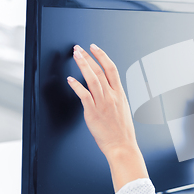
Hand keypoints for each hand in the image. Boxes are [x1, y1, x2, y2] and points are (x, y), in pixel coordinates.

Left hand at [67, 44, 147, 191]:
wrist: (122, 146)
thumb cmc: (122, 131)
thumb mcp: (123, 109)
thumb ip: (114, 98)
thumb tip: (106, 89)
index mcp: (120, 94)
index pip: (112, 69)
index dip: (102, 56)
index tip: (94, 48)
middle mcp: (112, 96)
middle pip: (100, 71)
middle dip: (89, 57)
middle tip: (79, 49)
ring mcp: (103, 104)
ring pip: (93, 79)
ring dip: (83, 65)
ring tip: (75, 56)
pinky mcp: (93, 113)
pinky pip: (84, 96)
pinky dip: (77, 86)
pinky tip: (70, 79)